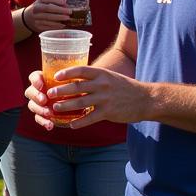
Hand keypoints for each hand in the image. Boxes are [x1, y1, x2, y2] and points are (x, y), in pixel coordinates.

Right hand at [22, 0, 70, 32]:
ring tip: (67, 19)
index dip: (56, 1)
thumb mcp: (45, 2)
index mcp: (39, 1)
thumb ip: (55, 3)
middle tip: (69, 12)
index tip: (65, 3)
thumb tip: (67, 6)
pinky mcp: (37, 26)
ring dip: (59, 19)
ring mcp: (36, 18)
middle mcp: (36, 9)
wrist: (28, 18)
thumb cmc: (41, 8)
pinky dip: (56, 26)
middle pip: (48, 8)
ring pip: (48, 18)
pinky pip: (47, 26)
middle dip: (60, 10)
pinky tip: (62, 25)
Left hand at [30, 65, 149, 129]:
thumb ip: (94, 78)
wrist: (146, 99)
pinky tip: (71, 125)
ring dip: (66, 106)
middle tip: (49, 94)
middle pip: (77, 87)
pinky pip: (90, 118)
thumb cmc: (125, 87)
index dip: (67, 72)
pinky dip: (79, 122)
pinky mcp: (109, 112)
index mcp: (102, 74)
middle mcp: (102, 85)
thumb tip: (75, 78)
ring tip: (55, 108)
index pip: (81, 70)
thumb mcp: (110, 77)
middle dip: (61, 91)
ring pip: (81, 102)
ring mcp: (105, 99)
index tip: (55, 76)